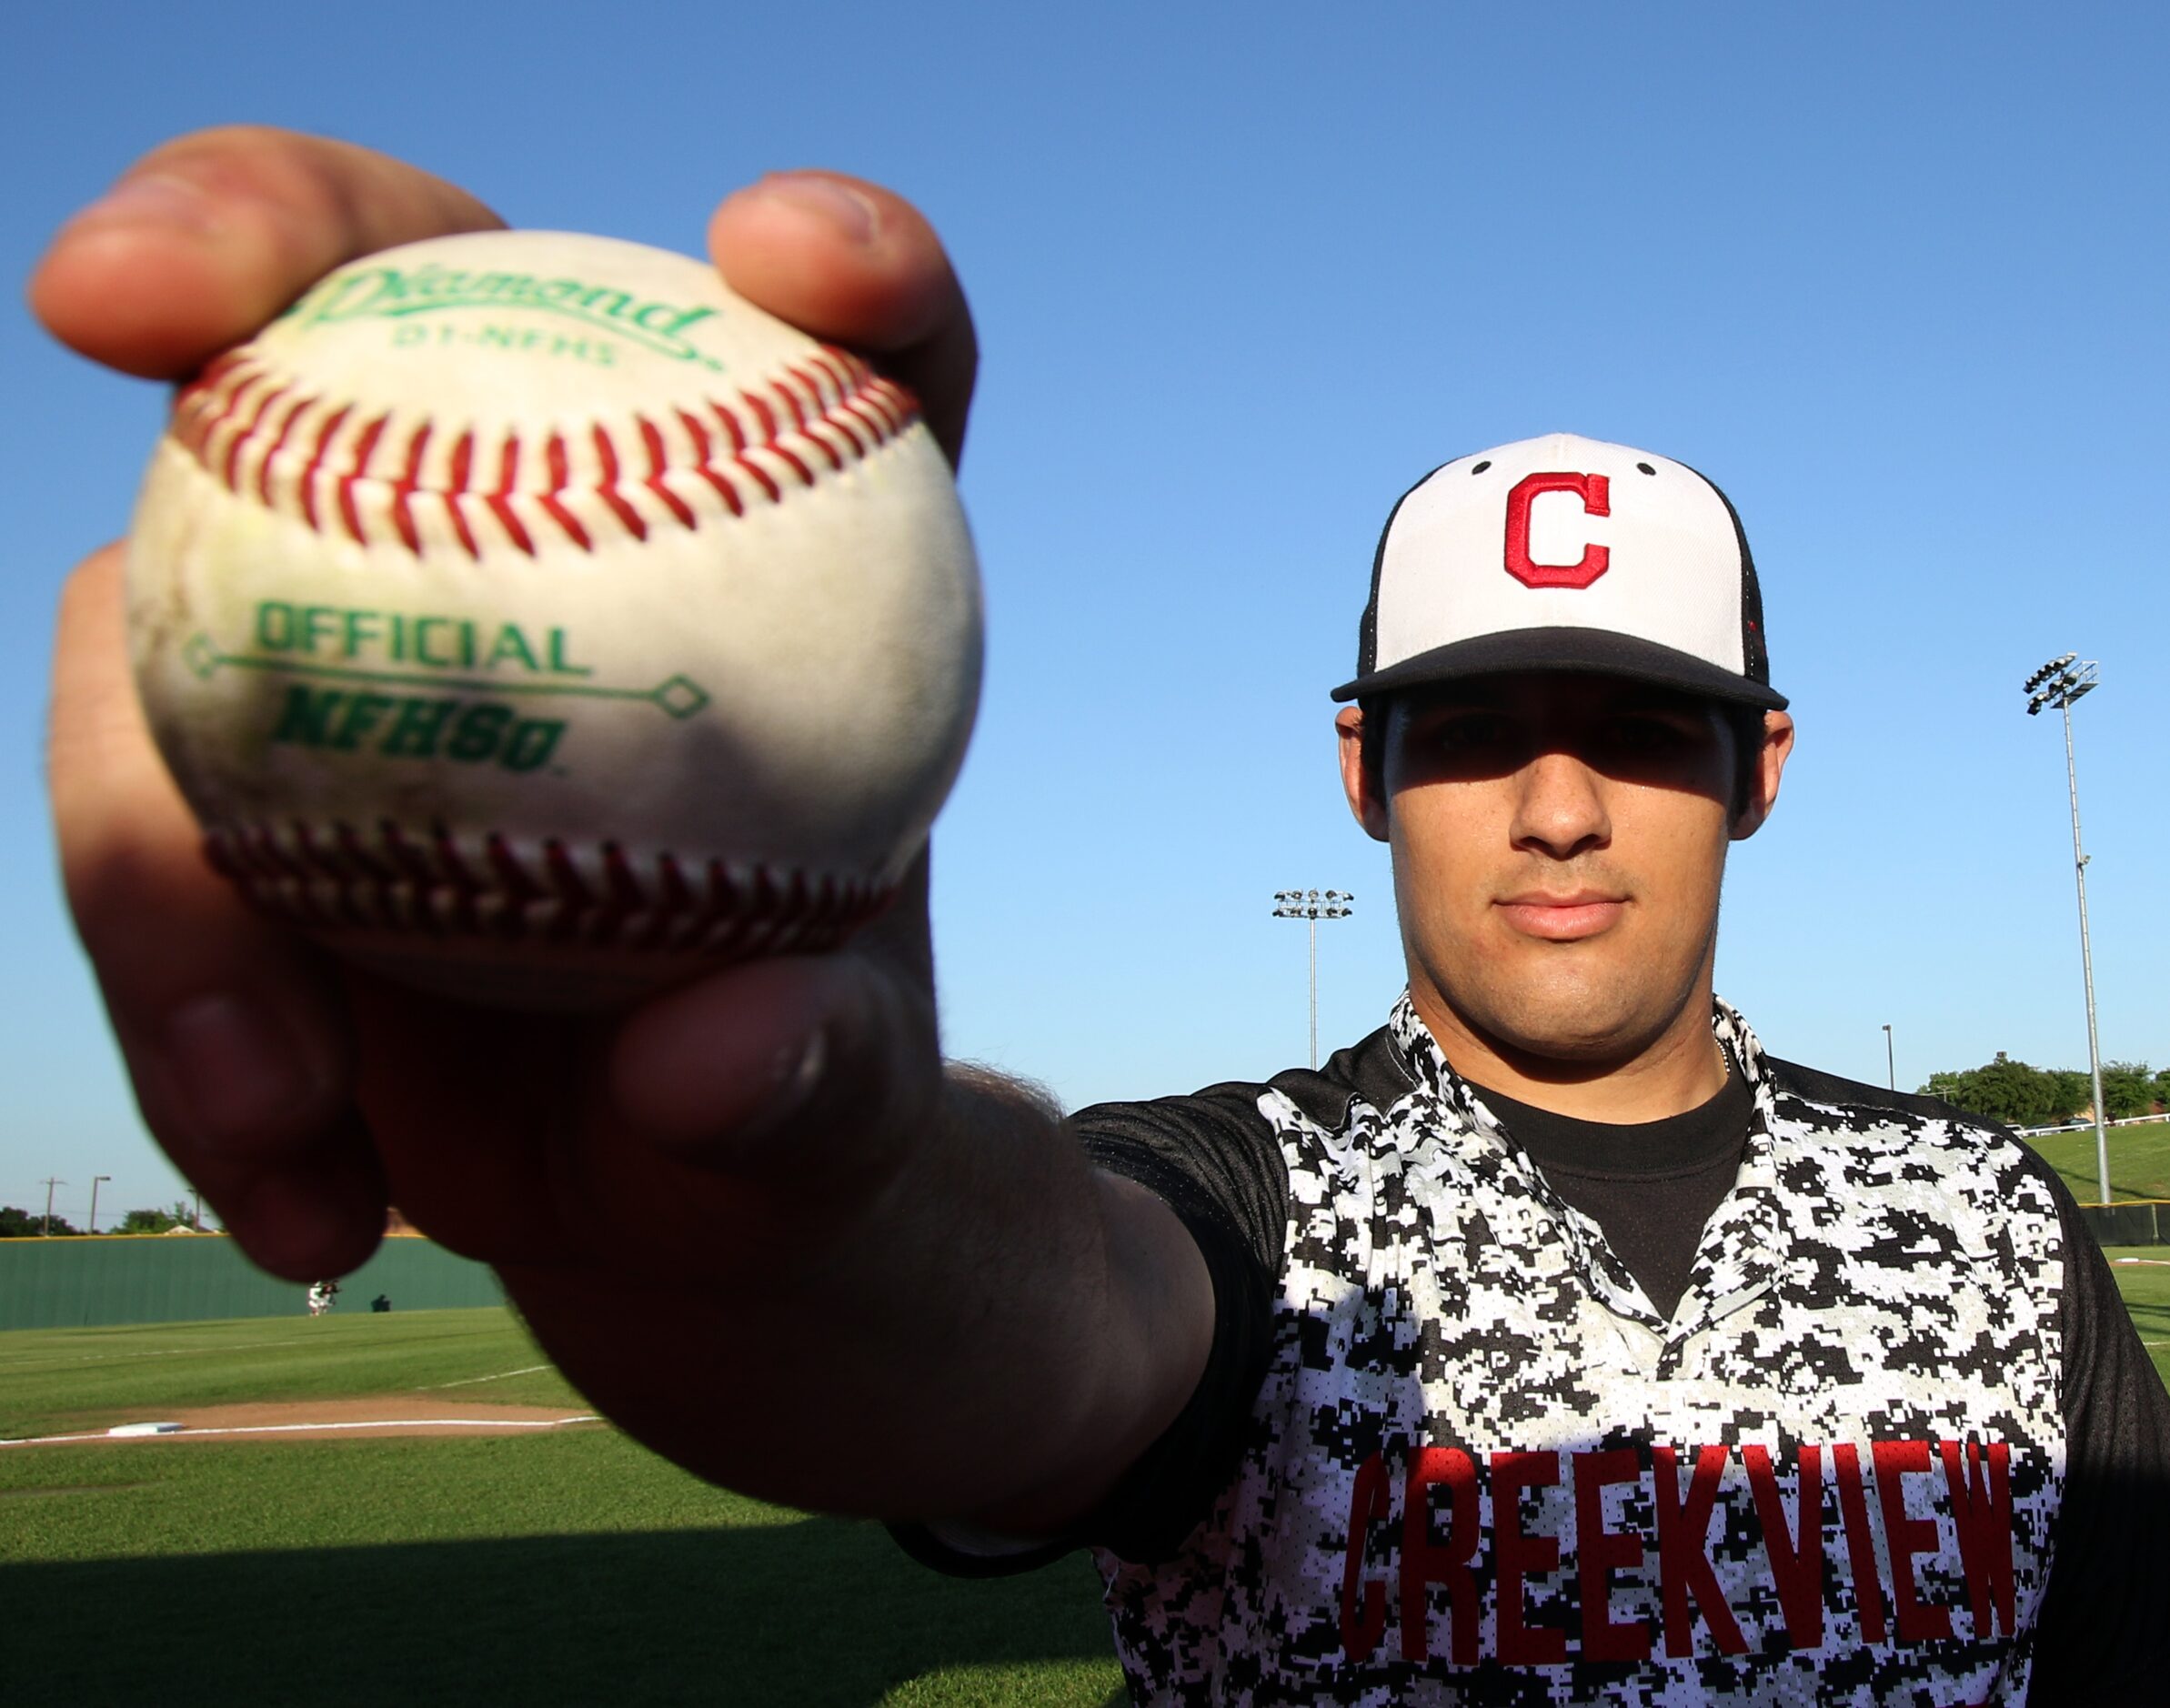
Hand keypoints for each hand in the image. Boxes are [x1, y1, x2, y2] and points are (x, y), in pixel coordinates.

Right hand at [34, 128, 1126, 1515]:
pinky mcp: (244, 783)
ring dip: (169, 860)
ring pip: (176, 609)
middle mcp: (569, 551)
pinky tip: (305, 1200)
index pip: (867, 356)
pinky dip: (189, 1028)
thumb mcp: (851, 1142)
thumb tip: (708, 1056)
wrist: (680, 1234)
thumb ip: (819, 1096)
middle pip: (406, 299)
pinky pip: (144, 845)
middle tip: (116, 289)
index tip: (794, 258)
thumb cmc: (806, 1135)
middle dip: (245, 226)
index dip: (847, 253)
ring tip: (288, 1111)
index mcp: (800, 582)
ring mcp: (374, 651)